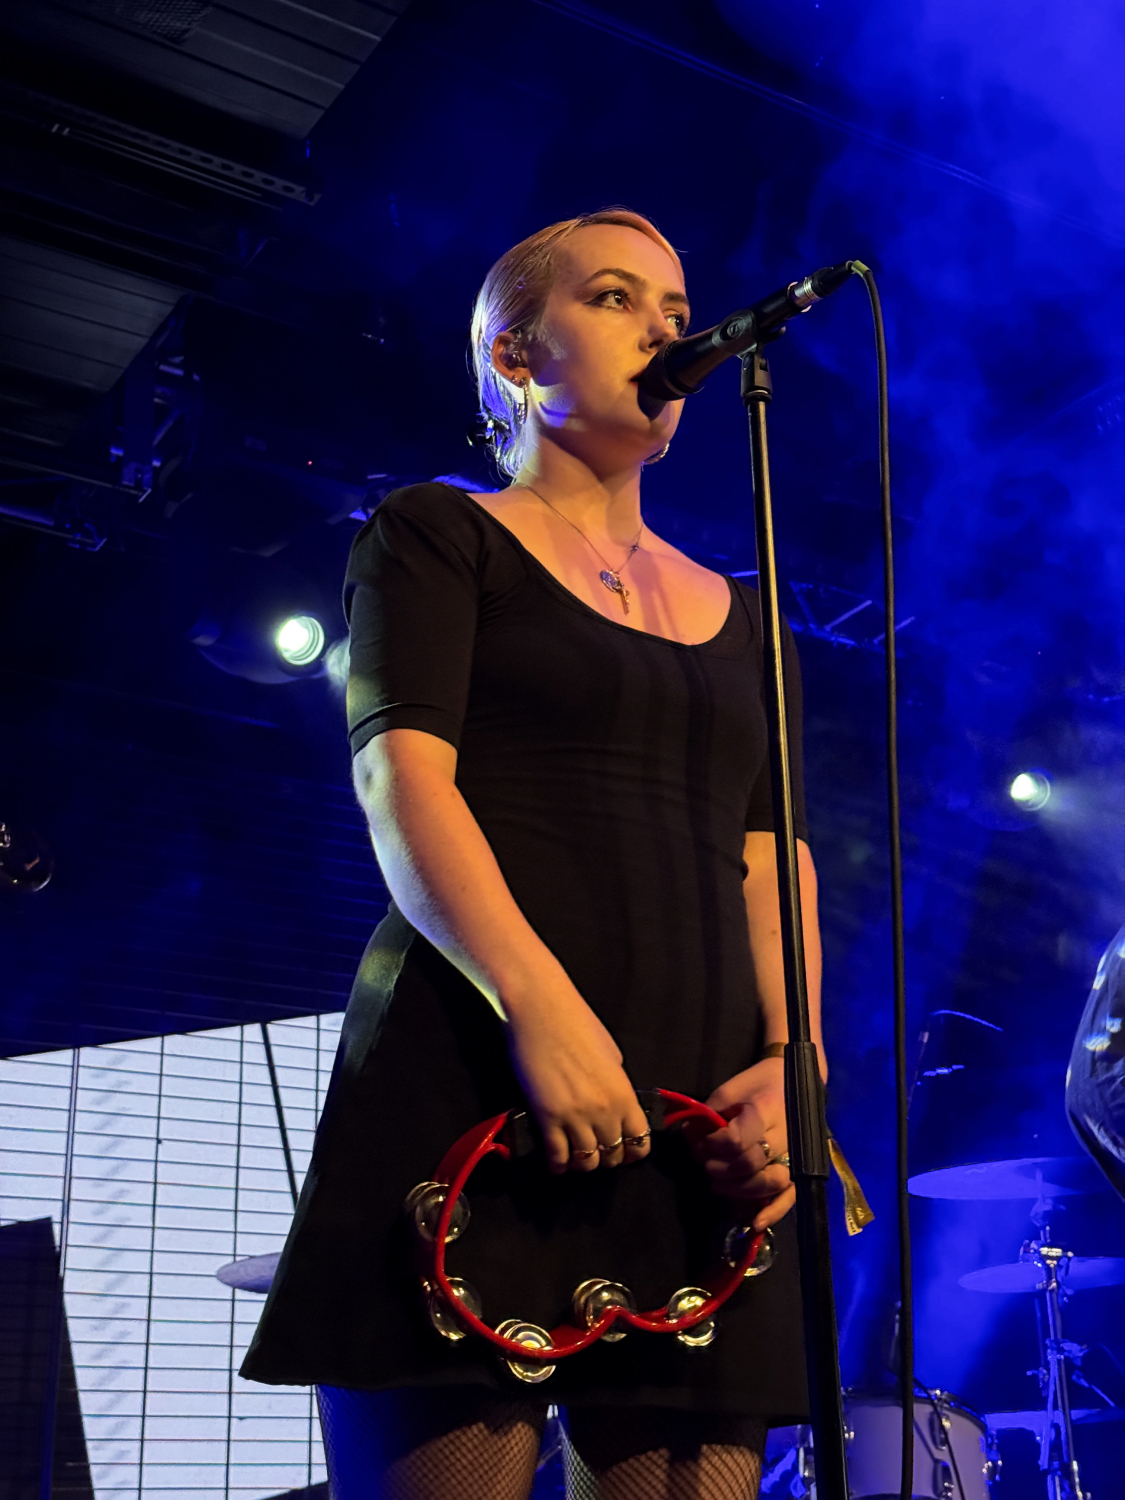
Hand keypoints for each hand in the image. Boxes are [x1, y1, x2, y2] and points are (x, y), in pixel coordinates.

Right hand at [504, 979, 650, 1175]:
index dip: (632, 1152)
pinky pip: (557, 1156)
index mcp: (624, 1094)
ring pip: (586, 1163)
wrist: (541, 1009)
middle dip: (605, 1158)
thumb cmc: (578, 1023)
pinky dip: (557, 1164)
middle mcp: (605, 1111)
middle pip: (612, 1156)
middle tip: (594, 1151)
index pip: (640, 1143)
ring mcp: (576, 1116)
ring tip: (573, 1156)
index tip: (622, 1150)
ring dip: (581, 1164)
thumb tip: (614, 1104)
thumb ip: (616, 1086)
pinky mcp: (547, 1117)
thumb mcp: (612, 1055)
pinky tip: (555, 1160)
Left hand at [695, 1057, 794, 1230]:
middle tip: (706, 1162)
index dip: (714, 1146)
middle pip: (750, 1164)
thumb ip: (711, 1114)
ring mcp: (795, 1155)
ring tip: (718, 1183)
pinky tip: (755, 1223)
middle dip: (720, 1168)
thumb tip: (692, 1138)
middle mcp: (785, 1136)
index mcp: (765, 1110)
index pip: (737, 1140)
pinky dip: (773, 1212)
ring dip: (738, 1189)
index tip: (703, 1141)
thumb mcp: (730, 1088)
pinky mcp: (801, 1168)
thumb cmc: (759, 1082)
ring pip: (768, 1184)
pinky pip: (790, 1197)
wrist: (796, 1081)